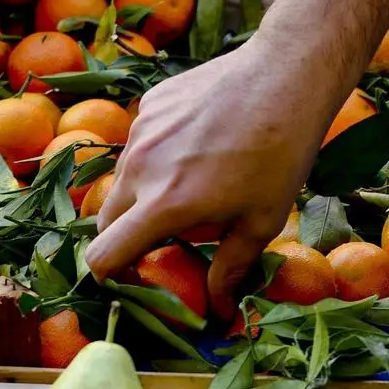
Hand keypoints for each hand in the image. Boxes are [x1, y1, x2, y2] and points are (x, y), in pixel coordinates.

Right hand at [84, 35, 339, 316]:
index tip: (134, 280)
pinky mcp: (149, 105)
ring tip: (188, 190)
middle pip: (104, 220)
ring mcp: (140, 131)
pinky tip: (196, 147)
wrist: (285, 75)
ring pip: (121, 180)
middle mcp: (140, 168)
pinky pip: (138, 144)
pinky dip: (155, 158)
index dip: (111, 276)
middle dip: (125, 238)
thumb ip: (229, 270)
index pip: (102, 255)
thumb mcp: (261, 221)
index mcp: (165, 205)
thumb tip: (218, 313)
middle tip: (164, 242)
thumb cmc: (281, 155)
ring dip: (140, 197)